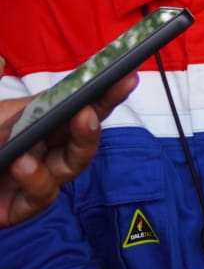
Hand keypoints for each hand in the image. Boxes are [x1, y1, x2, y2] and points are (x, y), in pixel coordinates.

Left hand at [0, 73, 138, 226]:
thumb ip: (1, 89)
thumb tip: (0, 60)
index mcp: (37, 122)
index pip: (80, 105)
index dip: (106, 93)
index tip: (126, 77)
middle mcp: (42, 150)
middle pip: (85, 136)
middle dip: (96, 123)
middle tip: (91, 112)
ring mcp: (34, 180)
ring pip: (72, 166)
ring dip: (72, 149)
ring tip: (60, 134)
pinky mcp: (21, 208)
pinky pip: (42, 195)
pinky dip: (36, 179)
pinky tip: (22, 164)